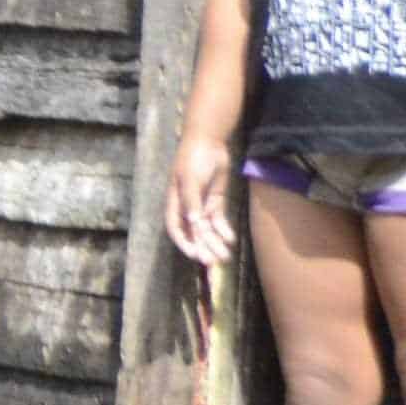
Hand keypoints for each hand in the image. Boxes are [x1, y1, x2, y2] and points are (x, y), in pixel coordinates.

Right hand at [165, 134, 237, 268]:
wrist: (208, 142)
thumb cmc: (193, 159)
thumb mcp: (190, 180)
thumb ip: (191, 202)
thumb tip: (193, 224)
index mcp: (175, 204)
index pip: (176, 229)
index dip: (184, 243)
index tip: (195, 255)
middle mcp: (187, 208)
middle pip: (194, 233)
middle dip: (204, 248)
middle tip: (214, 262)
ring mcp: (201, 205)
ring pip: (208, 229)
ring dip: (215, 242)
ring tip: (226, 256)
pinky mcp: (215, 201)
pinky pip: (218, 220)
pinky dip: (224, 230)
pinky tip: (230, 239)